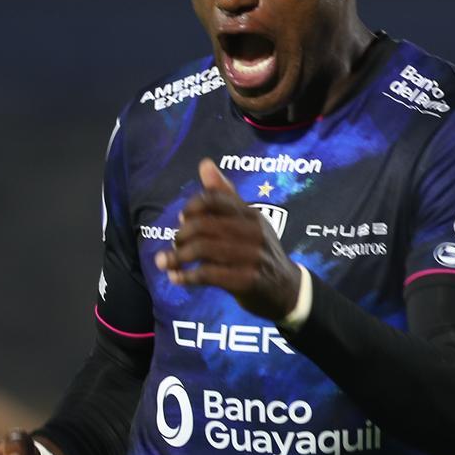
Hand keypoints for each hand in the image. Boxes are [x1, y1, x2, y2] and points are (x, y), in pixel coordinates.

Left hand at [155, 158, 301, 321]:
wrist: (287, 291)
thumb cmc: (259, 253)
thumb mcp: (248, 223)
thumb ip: (224, 195)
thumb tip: (204, 163)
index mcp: (252, 215)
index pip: (213, 199)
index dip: (190, 208)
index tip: (181, 220)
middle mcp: (254, 232)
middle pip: (202, 225)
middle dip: (180, 236)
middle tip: (175, 246)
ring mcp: (252, 257)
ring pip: (202, 248)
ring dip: (178, 257)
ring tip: (167, 263)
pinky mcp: (247, 281)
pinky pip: (207, 274)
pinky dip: (186, 276)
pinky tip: (176, 278)